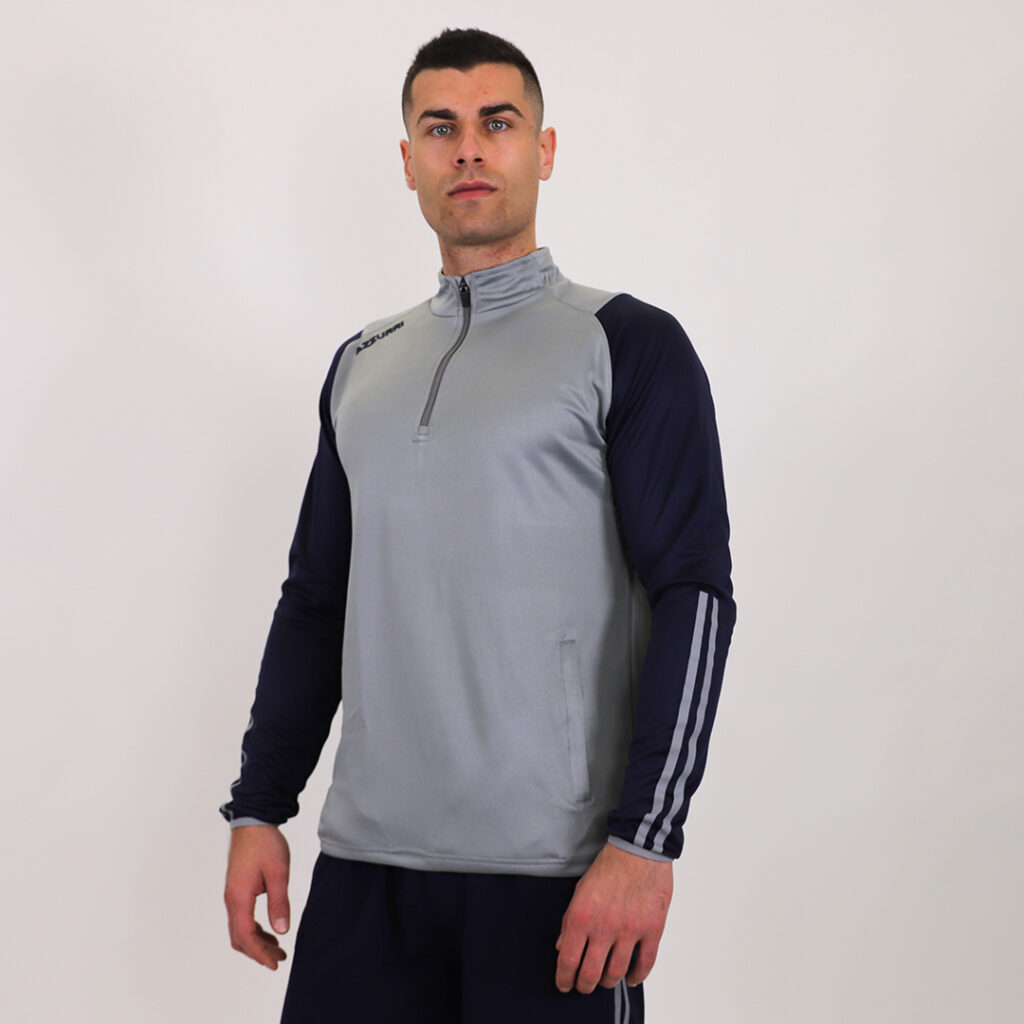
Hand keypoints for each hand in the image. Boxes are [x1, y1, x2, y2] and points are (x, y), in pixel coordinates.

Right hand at [224, 824, 290, 969]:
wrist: (253, 821)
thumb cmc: (265, 844)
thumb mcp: (278, 872)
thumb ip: (279, 902)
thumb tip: (282, 930)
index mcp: (239, 897)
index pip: (245, 936)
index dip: (259, 954)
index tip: (274, 964)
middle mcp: (231, 899)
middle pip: (239, 937)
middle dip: (258, 952)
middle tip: (279, 959)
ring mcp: (233, 894)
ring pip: (240, 928)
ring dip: (257, 942)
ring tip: (277, 948)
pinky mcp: (237, 889)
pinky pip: (242, 917)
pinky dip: (254, 929)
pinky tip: (270, 930)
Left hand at [555, 841, 672, 993]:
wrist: (638, 850)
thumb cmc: (608, 867)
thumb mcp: (579, 890)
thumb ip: (569, 921)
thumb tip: (562, 947)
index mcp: (582, 917)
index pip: (568, 961)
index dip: (564, 978)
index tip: (564, 984)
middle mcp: (604, 928)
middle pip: (591, 974)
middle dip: (584, 985)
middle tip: (583, 986)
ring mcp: (630, 930)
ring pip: (616, 973)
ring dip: (608, 982)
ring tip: (605, 981)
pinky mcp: (652, 929)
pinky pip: (645, 963)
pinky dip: (637, 976)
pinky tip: (631, 979)